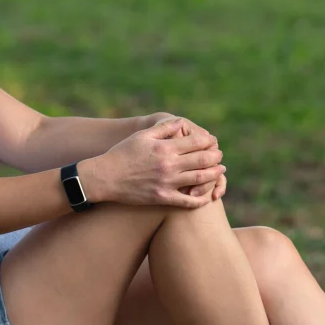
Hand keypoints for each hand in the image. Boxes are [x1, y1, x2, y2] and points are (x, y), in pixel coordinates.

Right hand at [85, 118, 223, 207]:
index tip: (212, 142)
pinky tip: (207, 196)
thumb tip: (182, 123)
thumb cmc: (122, 153)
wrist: (105, 178)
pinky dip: (200, 199)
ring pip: (199, 179)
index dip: (208, 141)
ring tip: (219, 171)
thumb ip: (164, 128)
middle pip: (202, 160)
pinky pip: (187, 201)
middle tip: (219, 156)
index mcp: (165, 147)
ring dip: (214, 175)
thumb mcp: (142, 136)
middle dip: (215, 157)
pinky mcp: (162, 198)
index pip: (196, 142)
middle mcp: (169, 165)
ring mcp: (167, 183)